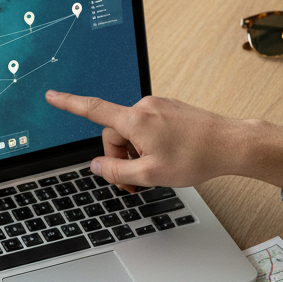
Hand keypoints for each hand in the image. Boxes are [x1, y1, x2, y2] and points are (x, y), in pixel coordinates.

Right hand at [44, 90, 282, 190]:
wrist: (231, 144)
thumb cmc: (195, 158)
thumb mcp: (149, 174)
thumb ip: (117, 172)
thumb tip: (97, 167)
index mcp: (135, 120)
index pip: (93, 110)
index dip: (69, 104)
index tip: (51, 96)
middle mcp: (144, 107)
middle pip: (114, 134)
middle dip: (119, 158)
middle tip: (133, 184)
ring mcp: (159, 107)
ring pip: (132, 133)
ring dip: (135, 155)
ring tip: (154, 174)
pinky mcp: (170, 110)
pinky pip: (148, 128)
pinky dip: (149, 146)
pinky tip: (166, 160)